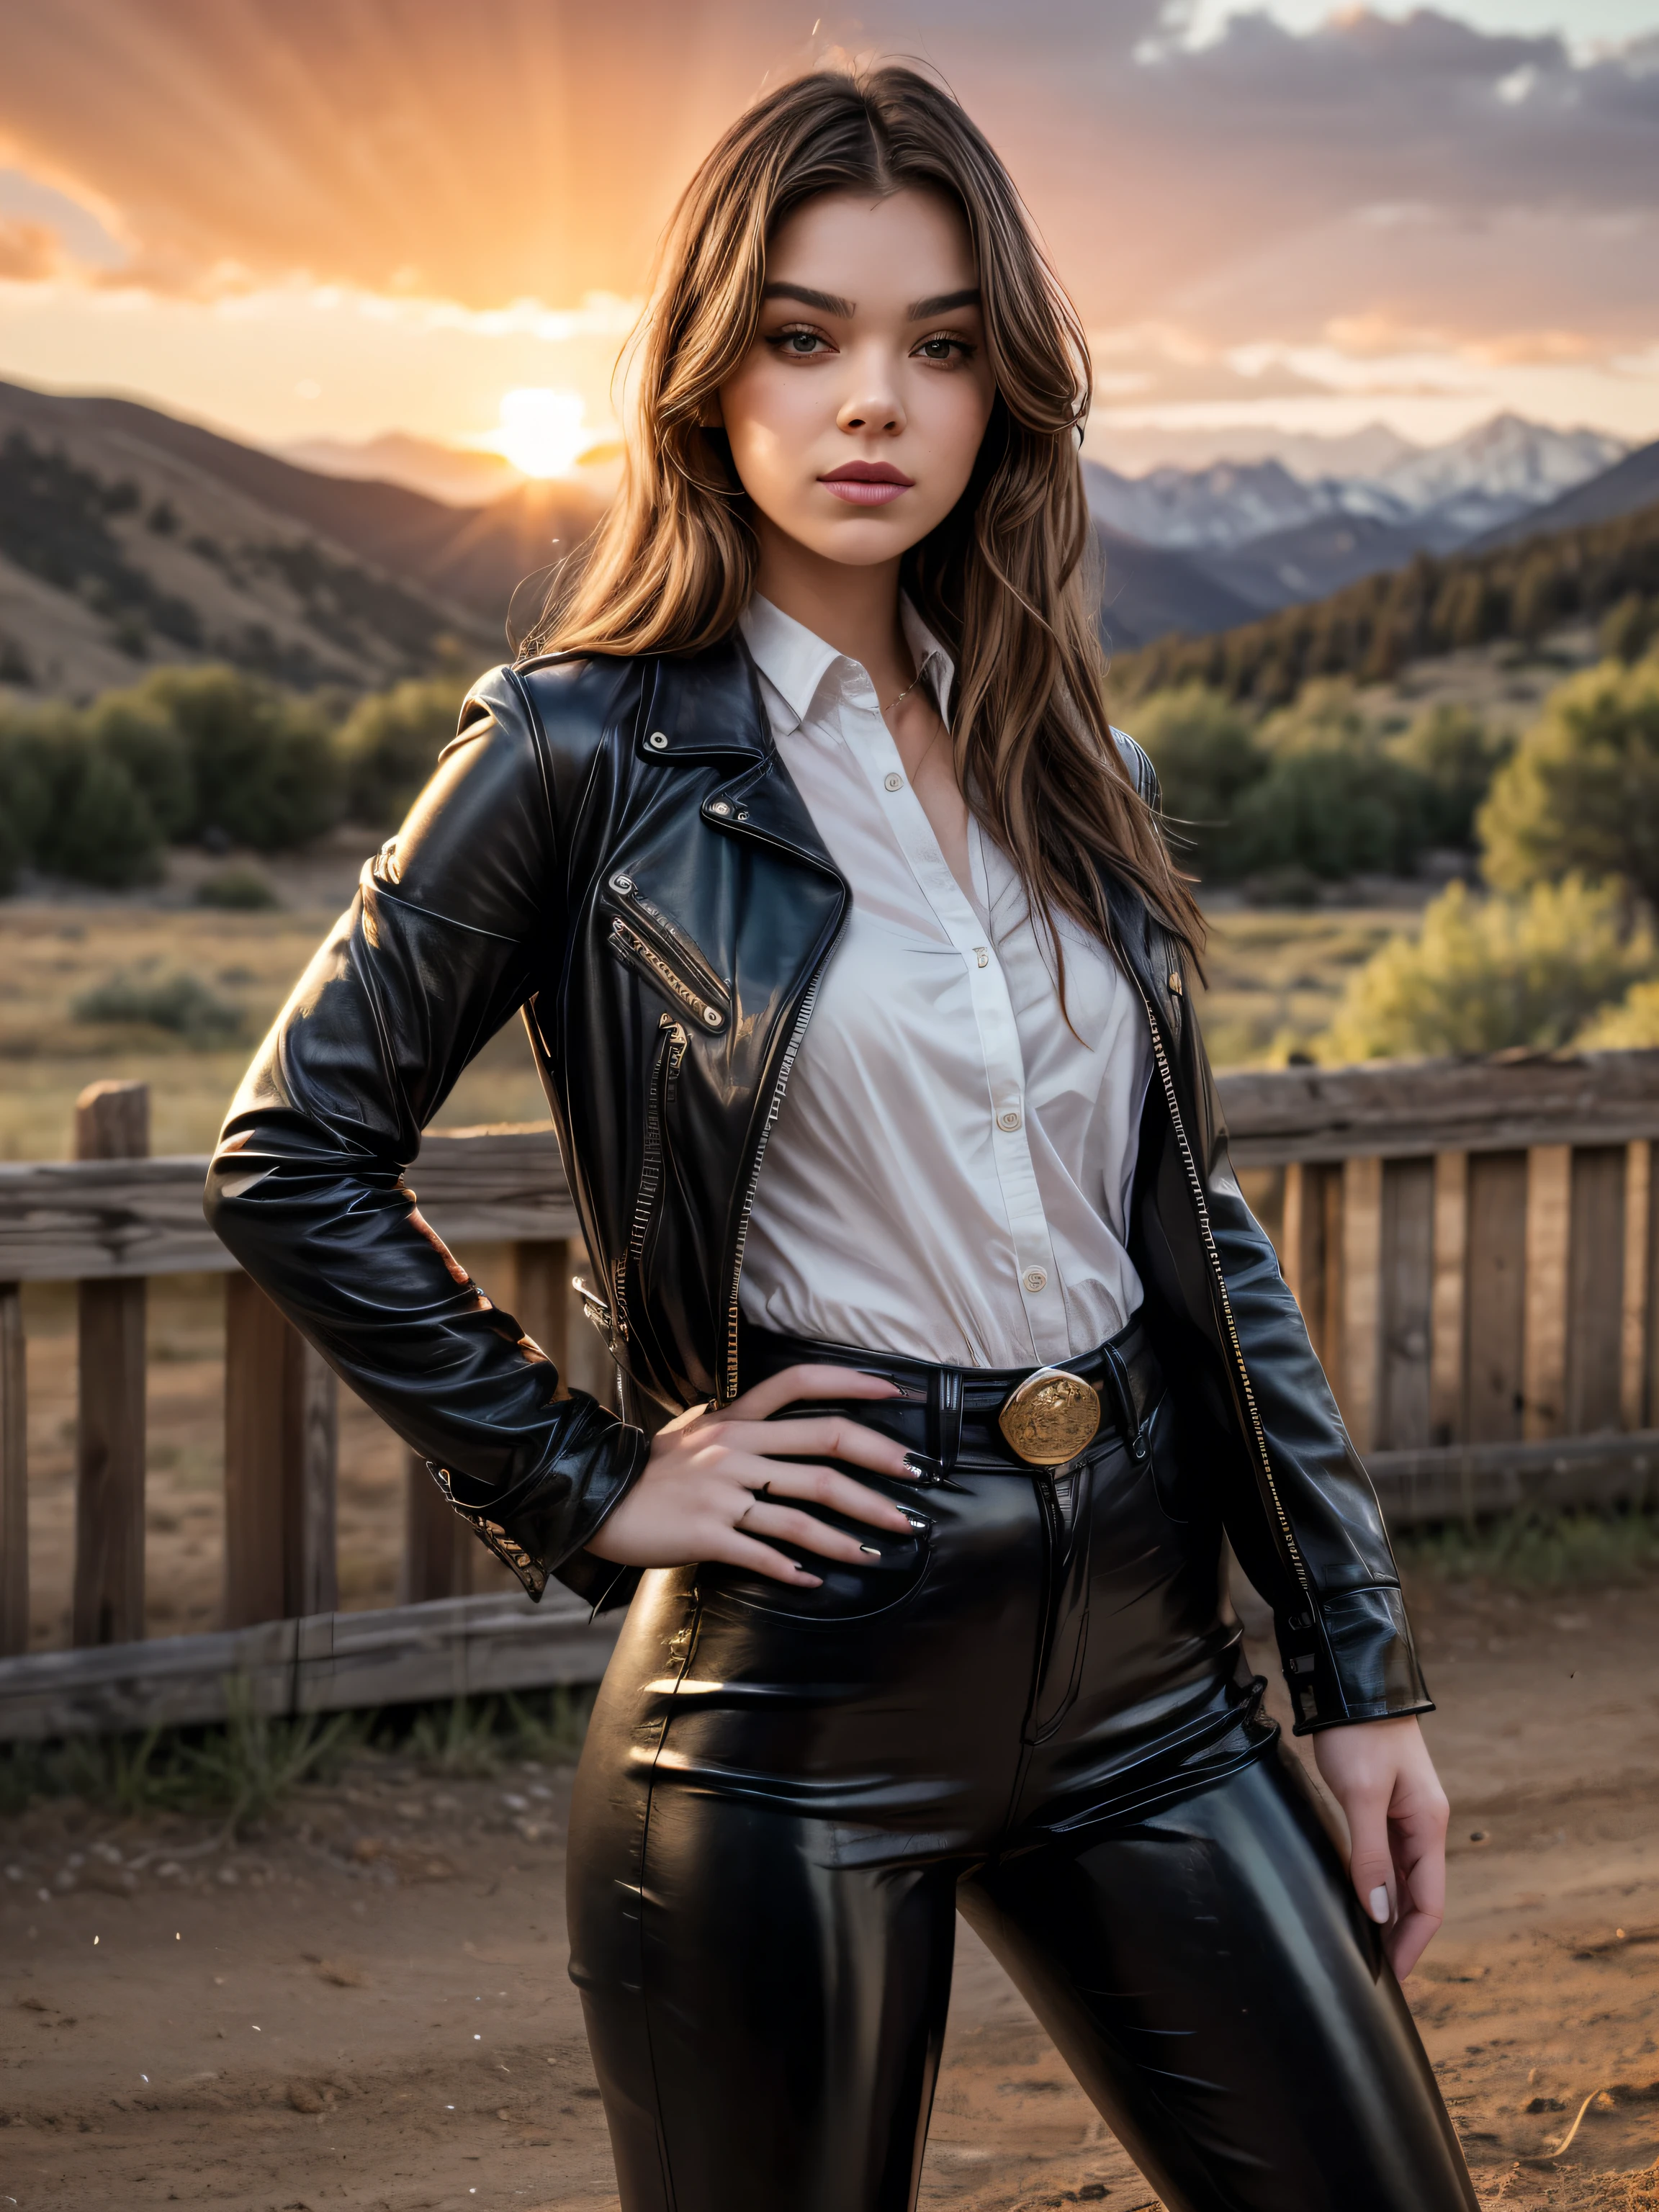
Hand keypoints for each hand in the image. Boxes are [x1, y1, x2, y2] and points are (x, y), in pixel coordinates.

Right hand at [586, 1363, 919, 1586]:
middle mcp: (735, 1448)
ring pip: (805, 1511)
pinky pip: (765, 1553)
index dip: (852, 1385)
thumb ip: (737, 1426)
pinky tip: (817, 1580)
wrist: (592, 1501)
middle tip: (917, 1485)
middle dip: (881, 1468)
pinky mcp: (709, 1534)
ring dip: (851, 1533)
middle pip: (826, 1448)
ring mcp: (724, 1492)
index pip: (800, 1384)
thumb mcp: (693, 1433)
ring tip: (882, 1548)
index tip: (896, 1397)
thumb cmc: (648, 1471)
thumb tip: (779, 1424)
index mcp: (734, 1420)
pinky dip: (797, 1569)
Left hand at [1312, 1715, 1449, 1978]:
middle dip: (1401, 1935)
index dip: (1412, 1942)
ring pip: (1403, 1877)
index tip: (1392, 1976)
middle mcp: (1422, 1824)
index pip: (1430, 1902)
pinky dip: (1379, 1883)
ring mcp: (1404, 1814)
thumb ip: (1371, 1853)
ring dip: (1390, 1912)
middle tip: (1375, 1971)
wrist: (1353, 1683)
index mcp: (1428, 1825)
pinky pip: (1387, 1856)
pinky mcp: (1384, 1803)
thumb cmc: (1358, 1735)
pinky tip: (1363, 1899)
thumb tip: (1381, 1911)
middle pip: (1419, 1894)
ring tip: (1367, 1946)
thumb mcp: (1361, 1795)